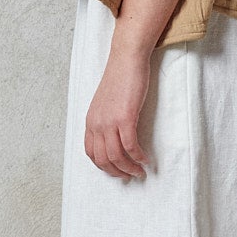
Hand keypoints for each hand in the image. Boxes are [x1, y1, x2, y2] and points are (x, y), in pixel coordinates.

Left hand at [84, 42, 151, 179]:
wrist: (126, 59)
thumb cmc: (120, 78)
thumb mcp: (105, 102)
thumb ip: (105, 119)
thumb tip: (113, 134)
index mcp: (90, 120)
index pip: (90, 153)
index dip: (103, 166)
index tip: (116, 171)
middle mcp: (96, 123)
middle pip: (102, 159)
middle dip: (116, 172)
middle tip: (130, 176)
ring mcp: (109, 121)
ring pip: (116, 156)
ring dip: (129, 168)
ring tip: (140, 172)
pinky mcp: (125, 117)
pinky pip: (130, 146)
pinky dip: (138, 157)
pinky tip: (145, 160)